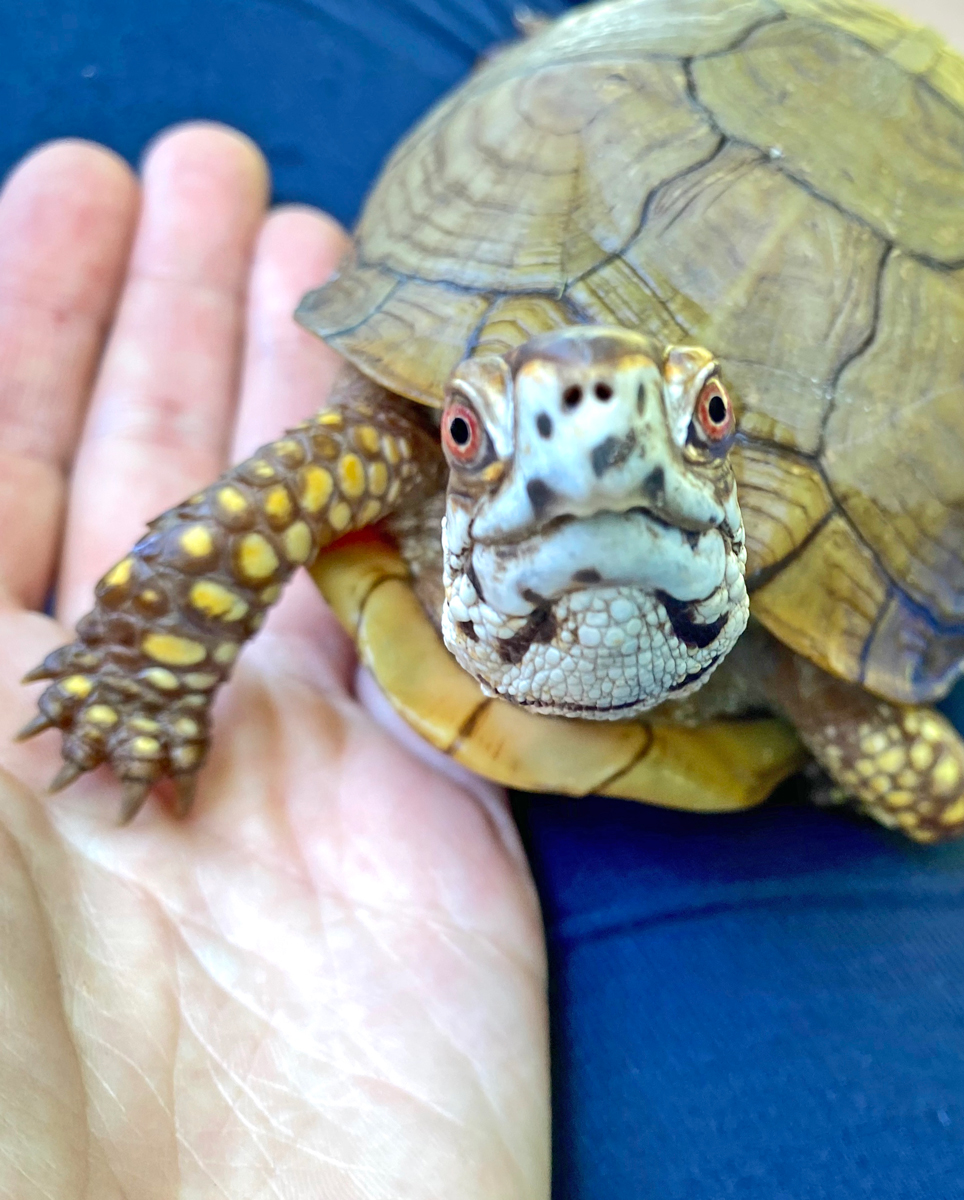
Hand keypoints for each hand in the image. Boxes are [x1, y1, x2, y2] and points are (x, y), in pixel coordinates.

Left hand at [0, 125, 547, 1197]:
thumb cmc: (0, 1093)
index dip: (28, 316)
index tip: (82, 182)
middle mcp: (123, 714)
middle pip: (144, 467)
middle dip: (170, 310)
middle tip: (215, 168)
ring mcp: (281, 745)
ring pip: (287, 519)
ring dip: (292, 375)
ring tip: (316, 236)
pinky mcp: (419, 787)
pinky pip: (411, 607)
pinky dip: (412, 499)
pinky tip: (414, 399)